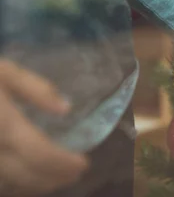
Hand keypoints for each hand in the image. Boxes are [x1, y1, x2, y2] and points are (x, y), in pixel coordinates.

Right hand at [0, 60, 88, 195]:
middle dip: (53, 178)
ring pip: (6, 185)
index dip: (63, 163)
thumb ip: (34, 88)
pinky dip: (13, 185)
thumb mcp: (3, 70)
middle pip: (23, 175)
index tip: (83, 162)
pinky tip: (27, 178)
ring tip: (56, 178)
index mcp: (0, 122)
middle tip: (75, 174)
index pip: (37, 153)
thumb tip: (66, 108)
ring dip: (34, 186)